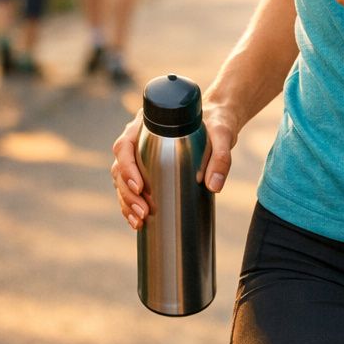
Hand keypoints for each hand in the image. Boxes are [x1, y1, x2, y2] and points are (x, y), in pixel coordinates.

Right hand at [110, 102, 241, 230]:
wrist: (217, 122)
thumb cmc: (216, 122)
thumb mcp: (222, 135)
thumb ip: (221, 157)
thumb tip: (213, 186)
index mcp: (148, 124)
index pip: (125, 145)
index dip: (127, 168)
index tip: (140, 187)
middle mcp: (139, 138)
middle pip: (120, 167)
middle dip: (128, 193)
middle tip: (143, 212)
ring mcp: (141, 154)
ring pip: (122, 180)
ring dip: (126, 203)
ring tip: (139, 221)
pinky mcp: (148, 168)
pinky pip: (131, 188)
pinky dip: (131, 205)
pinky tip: (137, 221)